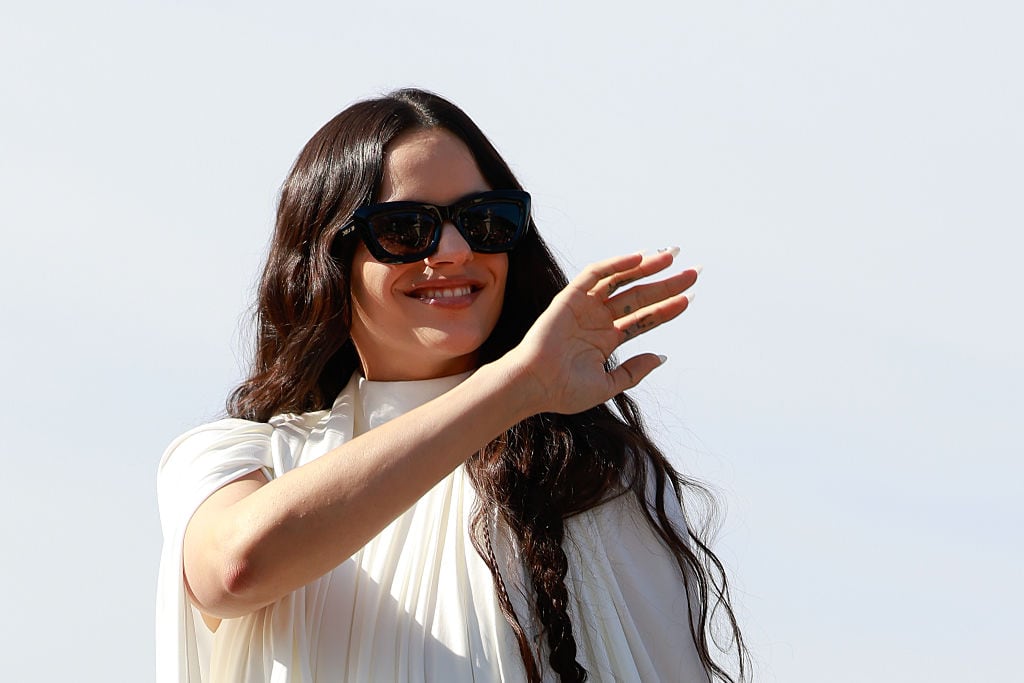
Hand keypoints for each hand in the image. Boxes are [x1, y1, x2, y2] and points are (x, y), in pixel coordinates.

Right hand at [503, 249, 698, 415]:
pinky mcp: (570, 297)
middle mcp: (599, 319)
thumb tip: (661, 357)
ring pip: (621, 281)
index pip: (645, 318)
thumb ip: (634, 371)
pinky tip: (638, 258)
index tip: (690, 297)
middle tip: (693, 272)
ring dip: (646, 268)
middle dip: (666, 283)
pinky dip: (615, 264)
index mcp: (607, 339)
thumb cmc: (564, 390)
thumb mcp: (608, 385)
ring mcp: (585, 307)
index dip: (668, 308)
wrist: (535, 385)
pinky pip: (595, 274)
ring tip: (671, 257)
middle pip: (640, 296)